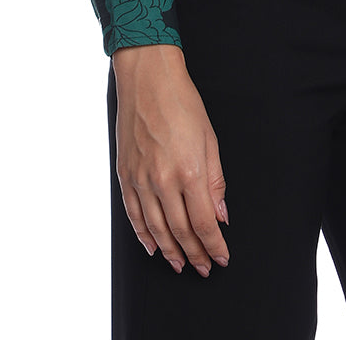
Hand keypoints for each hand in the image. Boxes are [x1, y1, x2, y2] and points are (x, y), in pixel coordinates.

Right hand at [111, 44, 230, 277]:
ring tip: (181, 264)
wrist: (148, 78)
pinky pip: (133, 215)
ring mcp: (140, 179)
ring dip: (170, 252)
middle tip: (204, 267)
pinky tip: (152, 247)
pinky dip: (143, 235)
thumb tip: (221, 215)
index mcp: (189, 171)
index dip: (214, 246)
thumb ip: (216, 182)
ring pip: (155, 229)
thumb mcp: (210, 139)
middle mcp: (162, 180)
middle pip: (180, 231)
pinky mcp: (124, 174)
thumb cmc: (182, 102)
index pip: (204, 224)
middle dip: (195, 254)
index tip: (221, 258)